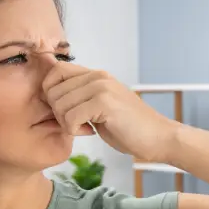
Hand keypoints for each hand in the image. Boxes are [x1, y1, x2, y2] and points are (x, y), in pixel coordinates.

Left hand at [42, 63, 176, 161]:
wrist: (158, 137)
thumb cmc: (128, 127)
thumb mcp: (101, 106)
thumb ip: (81, 97)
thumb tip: (53, 98)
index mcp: (95, 75)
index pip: (55, 71)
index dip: (50, 93)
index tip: (65, 111)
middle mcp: (97, 76)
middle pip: (52, 90)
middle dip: (57, 113)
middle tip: (76, 124)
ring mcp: (101, 87)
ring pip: (59, 105)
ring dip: (66, 123)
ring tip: (85, 128)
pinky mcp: (104, 103)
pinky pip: (70, 118)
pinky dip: (74, 130)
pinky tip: (90, 132)